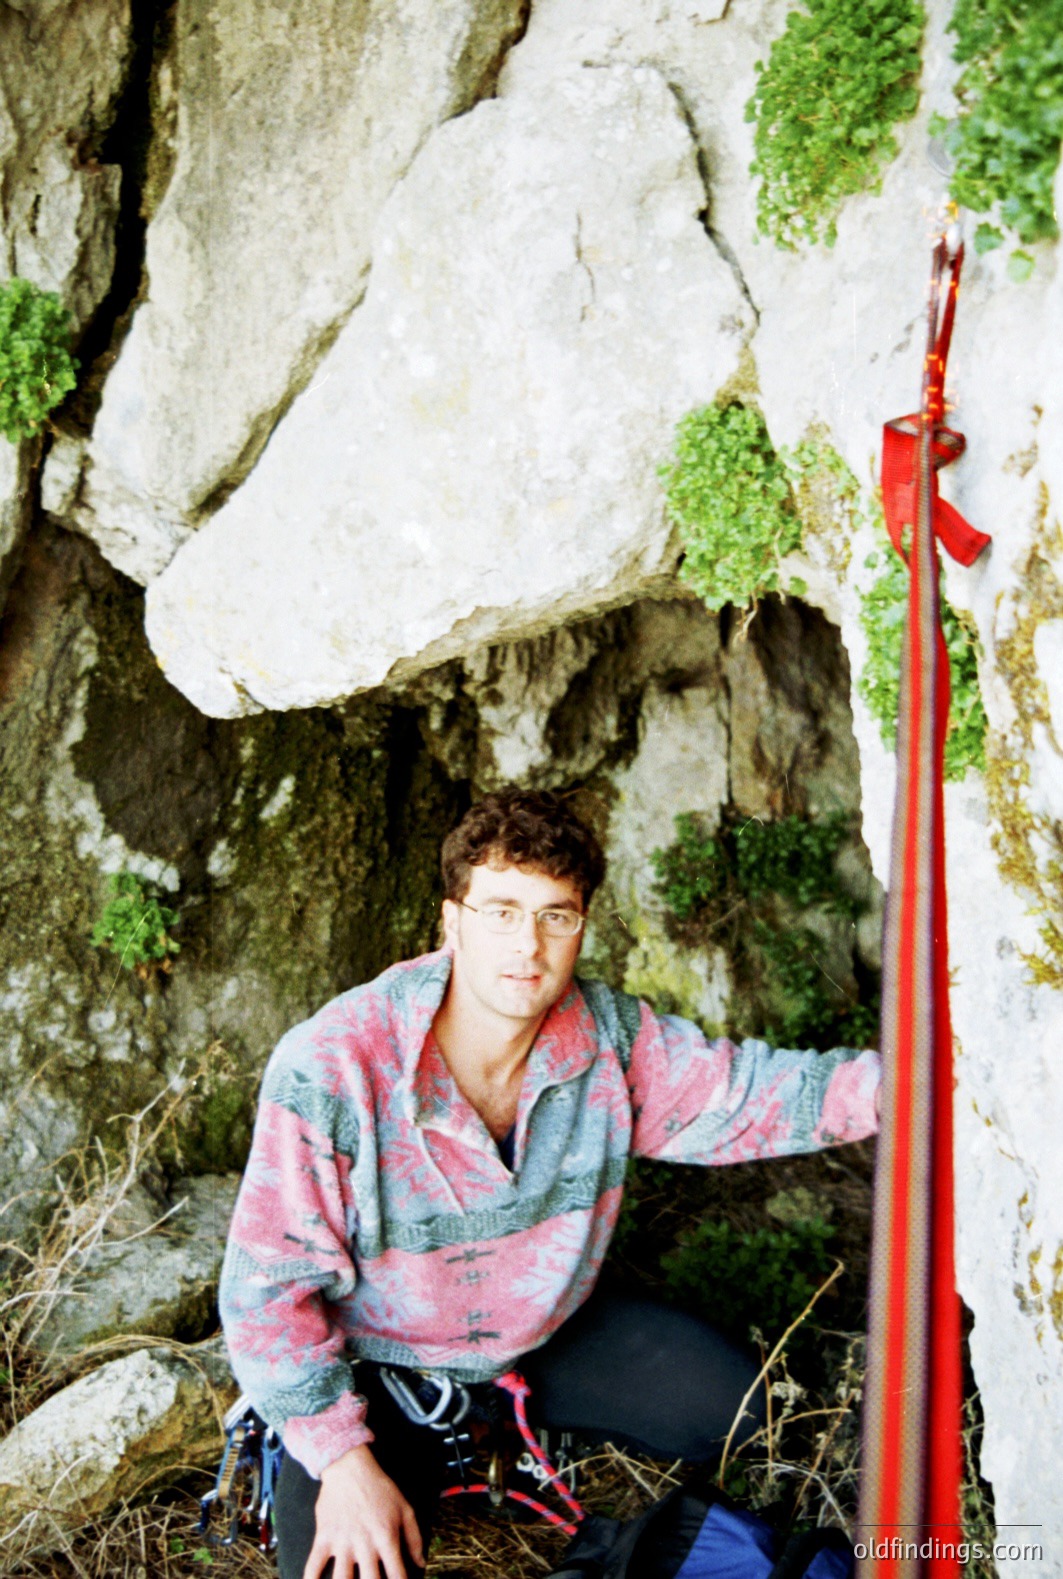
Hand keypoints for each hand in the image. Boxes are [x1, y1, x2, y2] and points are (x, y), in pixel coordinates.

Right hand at [303, 1443, 423, 1578]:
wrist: (349, 1467)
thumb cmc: (380, 1488)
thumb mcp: (404, 1508)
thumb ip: (414, 1538)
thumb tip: (421, 1564)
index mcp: (386, 1537)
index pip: (397, 1575)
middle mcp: (364, 1544)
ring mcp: (342, 1542)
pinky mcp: (324, 1538)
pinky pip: (313, 1565)